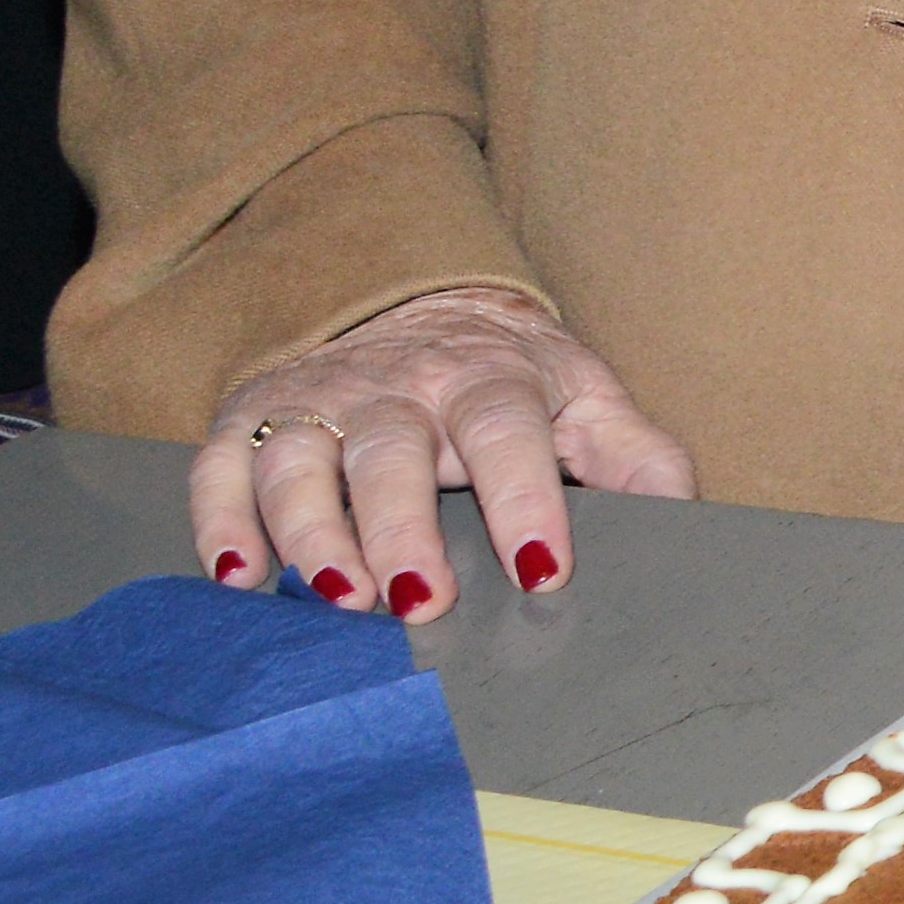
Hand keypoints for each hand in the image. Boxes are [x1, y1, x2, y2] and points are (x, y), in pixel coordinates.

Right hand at [195, 289, 690, 614]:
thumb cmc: (510, 377)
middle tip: (420, 600)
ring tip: (340, 601)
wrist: (417, 302)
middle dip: (402, 528)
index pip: (508, 433)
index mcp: (490, 378)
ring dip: (312, 535)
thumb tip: (683, 513)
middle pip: (393, 453)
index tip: (543, 570)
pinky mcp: (252, 418)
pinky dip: (220, 522)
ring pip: (301, 464)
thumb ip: (634, 454)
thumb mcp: (584, 398)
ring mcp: (319, 400)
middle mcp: (398, 387)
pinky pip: (220, 469)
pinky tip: (238, 578)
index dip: (524, 499)